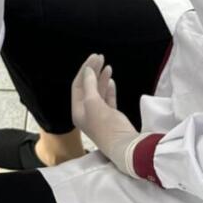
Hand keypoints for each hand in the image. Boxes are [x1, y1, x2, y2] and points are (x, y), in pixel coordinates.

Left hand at [71, 54, 140, 176]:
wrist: (124, 146)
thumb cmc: (105, 125)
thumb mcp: (93, 102)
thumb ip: (89, 85)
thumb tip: (87, 70)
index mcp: (77, 110)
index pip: (78, 85)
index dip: (85, 70)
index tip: (94, 58)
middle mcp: (86, 112)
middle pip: (87, 87)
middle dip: (93, 71)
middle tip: (100, 57)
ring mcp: (99, 115)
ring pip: (98, 92)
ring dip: (101, 78)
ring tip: (107, 65)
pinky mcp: (111, 117)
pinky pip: (107, 99)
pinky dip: (108, 89)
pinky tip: (111, 80)